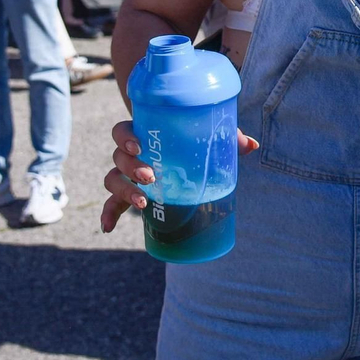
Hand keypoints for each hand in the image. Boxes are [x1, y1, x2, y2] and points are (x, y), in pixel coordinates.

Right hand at [100, 119, 259, 232]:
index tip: (139, 145)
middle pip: (117, 157)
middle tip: (151, 176)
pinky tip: (107, 228)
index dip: (125, 137)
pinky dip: (108, 215)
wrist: (177, 150)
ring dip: (124, 190)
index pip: (122, 131)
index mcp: (143, 133)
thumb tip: (251, 146)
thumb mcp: (207, 136)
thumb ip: (227, 137)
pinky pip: (112, 203)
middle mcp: (130, 154)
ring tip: (143, 202)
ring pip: (112, 179)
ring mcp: (127, 175)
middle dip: (131, 167)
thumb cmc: (190, 139)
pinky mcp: (129, 193)